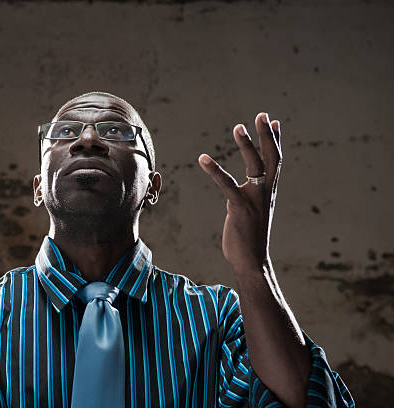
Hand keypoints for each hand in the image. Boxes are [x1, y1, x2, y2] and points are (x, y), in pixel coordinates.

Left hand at [197, 113, 281, 272]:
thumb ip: (248, 199)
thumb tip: (239, 191)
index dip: (275, 141)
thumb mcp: (252, 213)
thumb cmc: (249, 238)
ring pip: (255, 166)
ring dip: (247, 145)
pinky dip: (215, 170)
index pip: (276, 161)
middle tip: (261, 115)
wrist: (252, 263)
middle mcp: (265, 193)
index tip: (274, 122)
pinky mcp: (240, 208)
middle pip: (271, 158)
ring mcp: (255, 200)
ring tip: (238, 127)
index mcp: (268, 193)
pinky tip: (203, 158)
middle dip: (267, 135)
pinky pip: (227, 184)